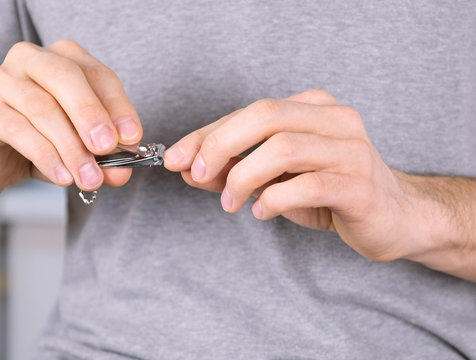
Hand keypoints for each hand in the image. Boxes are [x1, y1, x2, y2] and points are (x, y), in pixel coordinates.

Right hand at [0, 40, 141, 191]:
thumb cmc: (46, 141)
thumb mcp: (83, 147)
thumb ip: (105, 157)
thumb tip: (122, 172)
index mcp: (65, 57)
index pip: (98, 75)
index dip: (118, 106)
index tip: (132, 137)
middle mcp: (31, 59)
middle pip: (65, 77)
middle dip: (90, 114)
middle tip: (107, 148)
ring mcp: (3, 82)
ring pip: (42, 108)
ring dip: (71, 147)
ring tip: (89, 177)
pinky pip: (18, 130)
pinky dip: (45, 155)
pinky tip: (62, 176)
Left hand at [164, 89, 422, 261]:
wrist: (393, 217)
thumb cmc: (329, 192)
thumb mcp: (275, 177)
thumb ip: (233, 168)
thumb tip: (187, 169)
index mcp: (312, 107)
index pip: (249, 112)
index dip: (206, 134)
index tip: (174, 159)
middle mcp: (334, 119)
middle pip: (265, 116)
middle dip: (219, 145)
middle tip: (195, 176)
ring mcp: (350, 149)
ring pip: (283, 148)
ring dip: (243, 177)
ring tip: (231, 203)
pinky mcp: (359, 184)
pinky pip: (306, 185)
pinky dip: (273, 199)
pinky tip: (262, 211)